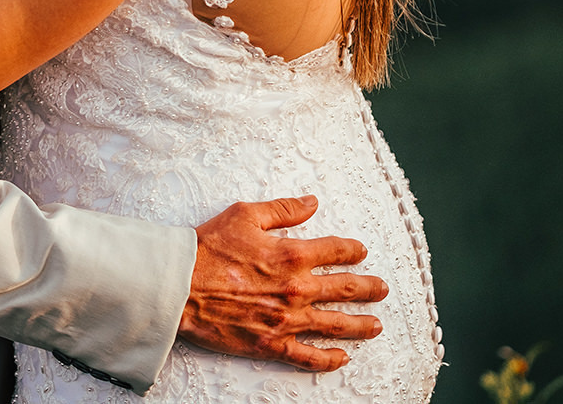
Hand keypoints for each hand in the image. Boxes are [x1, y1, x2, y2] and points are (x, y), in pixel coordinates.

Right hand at [182, 195, 386, 371]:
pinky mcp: (272, 345)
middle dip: (368, 288)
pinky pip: (308, 357)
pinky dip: (328, 359)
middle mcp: (296, 289)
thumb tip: (312, 202)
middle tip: (382, 288)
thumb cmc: (209, 247)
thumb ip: (283, 210)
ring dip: (360, 325)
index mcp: (292, 254)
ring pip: (335, 325)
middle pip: (345, 289)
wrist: (181, 285)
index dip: (352, 250)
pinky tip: (342, 358)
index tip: (362, 250)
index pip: (335, 250)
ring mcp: (287, 320)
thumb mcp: (245, 215)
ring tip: (376, 325)